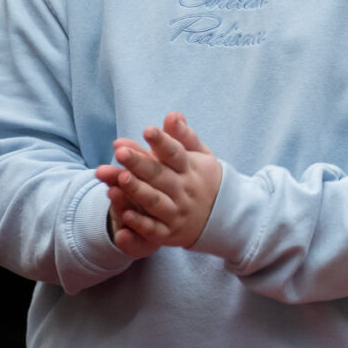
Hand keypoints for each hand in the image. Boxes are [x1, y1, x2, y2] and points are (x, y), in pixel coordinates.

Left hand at [94, 112, 222, 252]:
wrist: (225, 218)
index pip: (176, 153)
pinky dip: (140, 223)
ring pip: (154, 201)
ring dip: (137, 191)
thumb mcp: (201, 157)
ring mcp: (177, 212)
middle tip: (121, 151)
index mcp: (191, 169)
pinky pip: (153, 229)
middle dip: (140, 163)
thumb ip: (184, 137)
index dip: (162, 142)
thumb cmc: (204, 180)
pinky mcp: (168, 233)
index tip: (148, 130)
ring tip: (121, 178)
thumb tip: (172, 115)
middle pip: (160, 175)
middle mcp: (184, 190)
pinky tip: (124, 214)